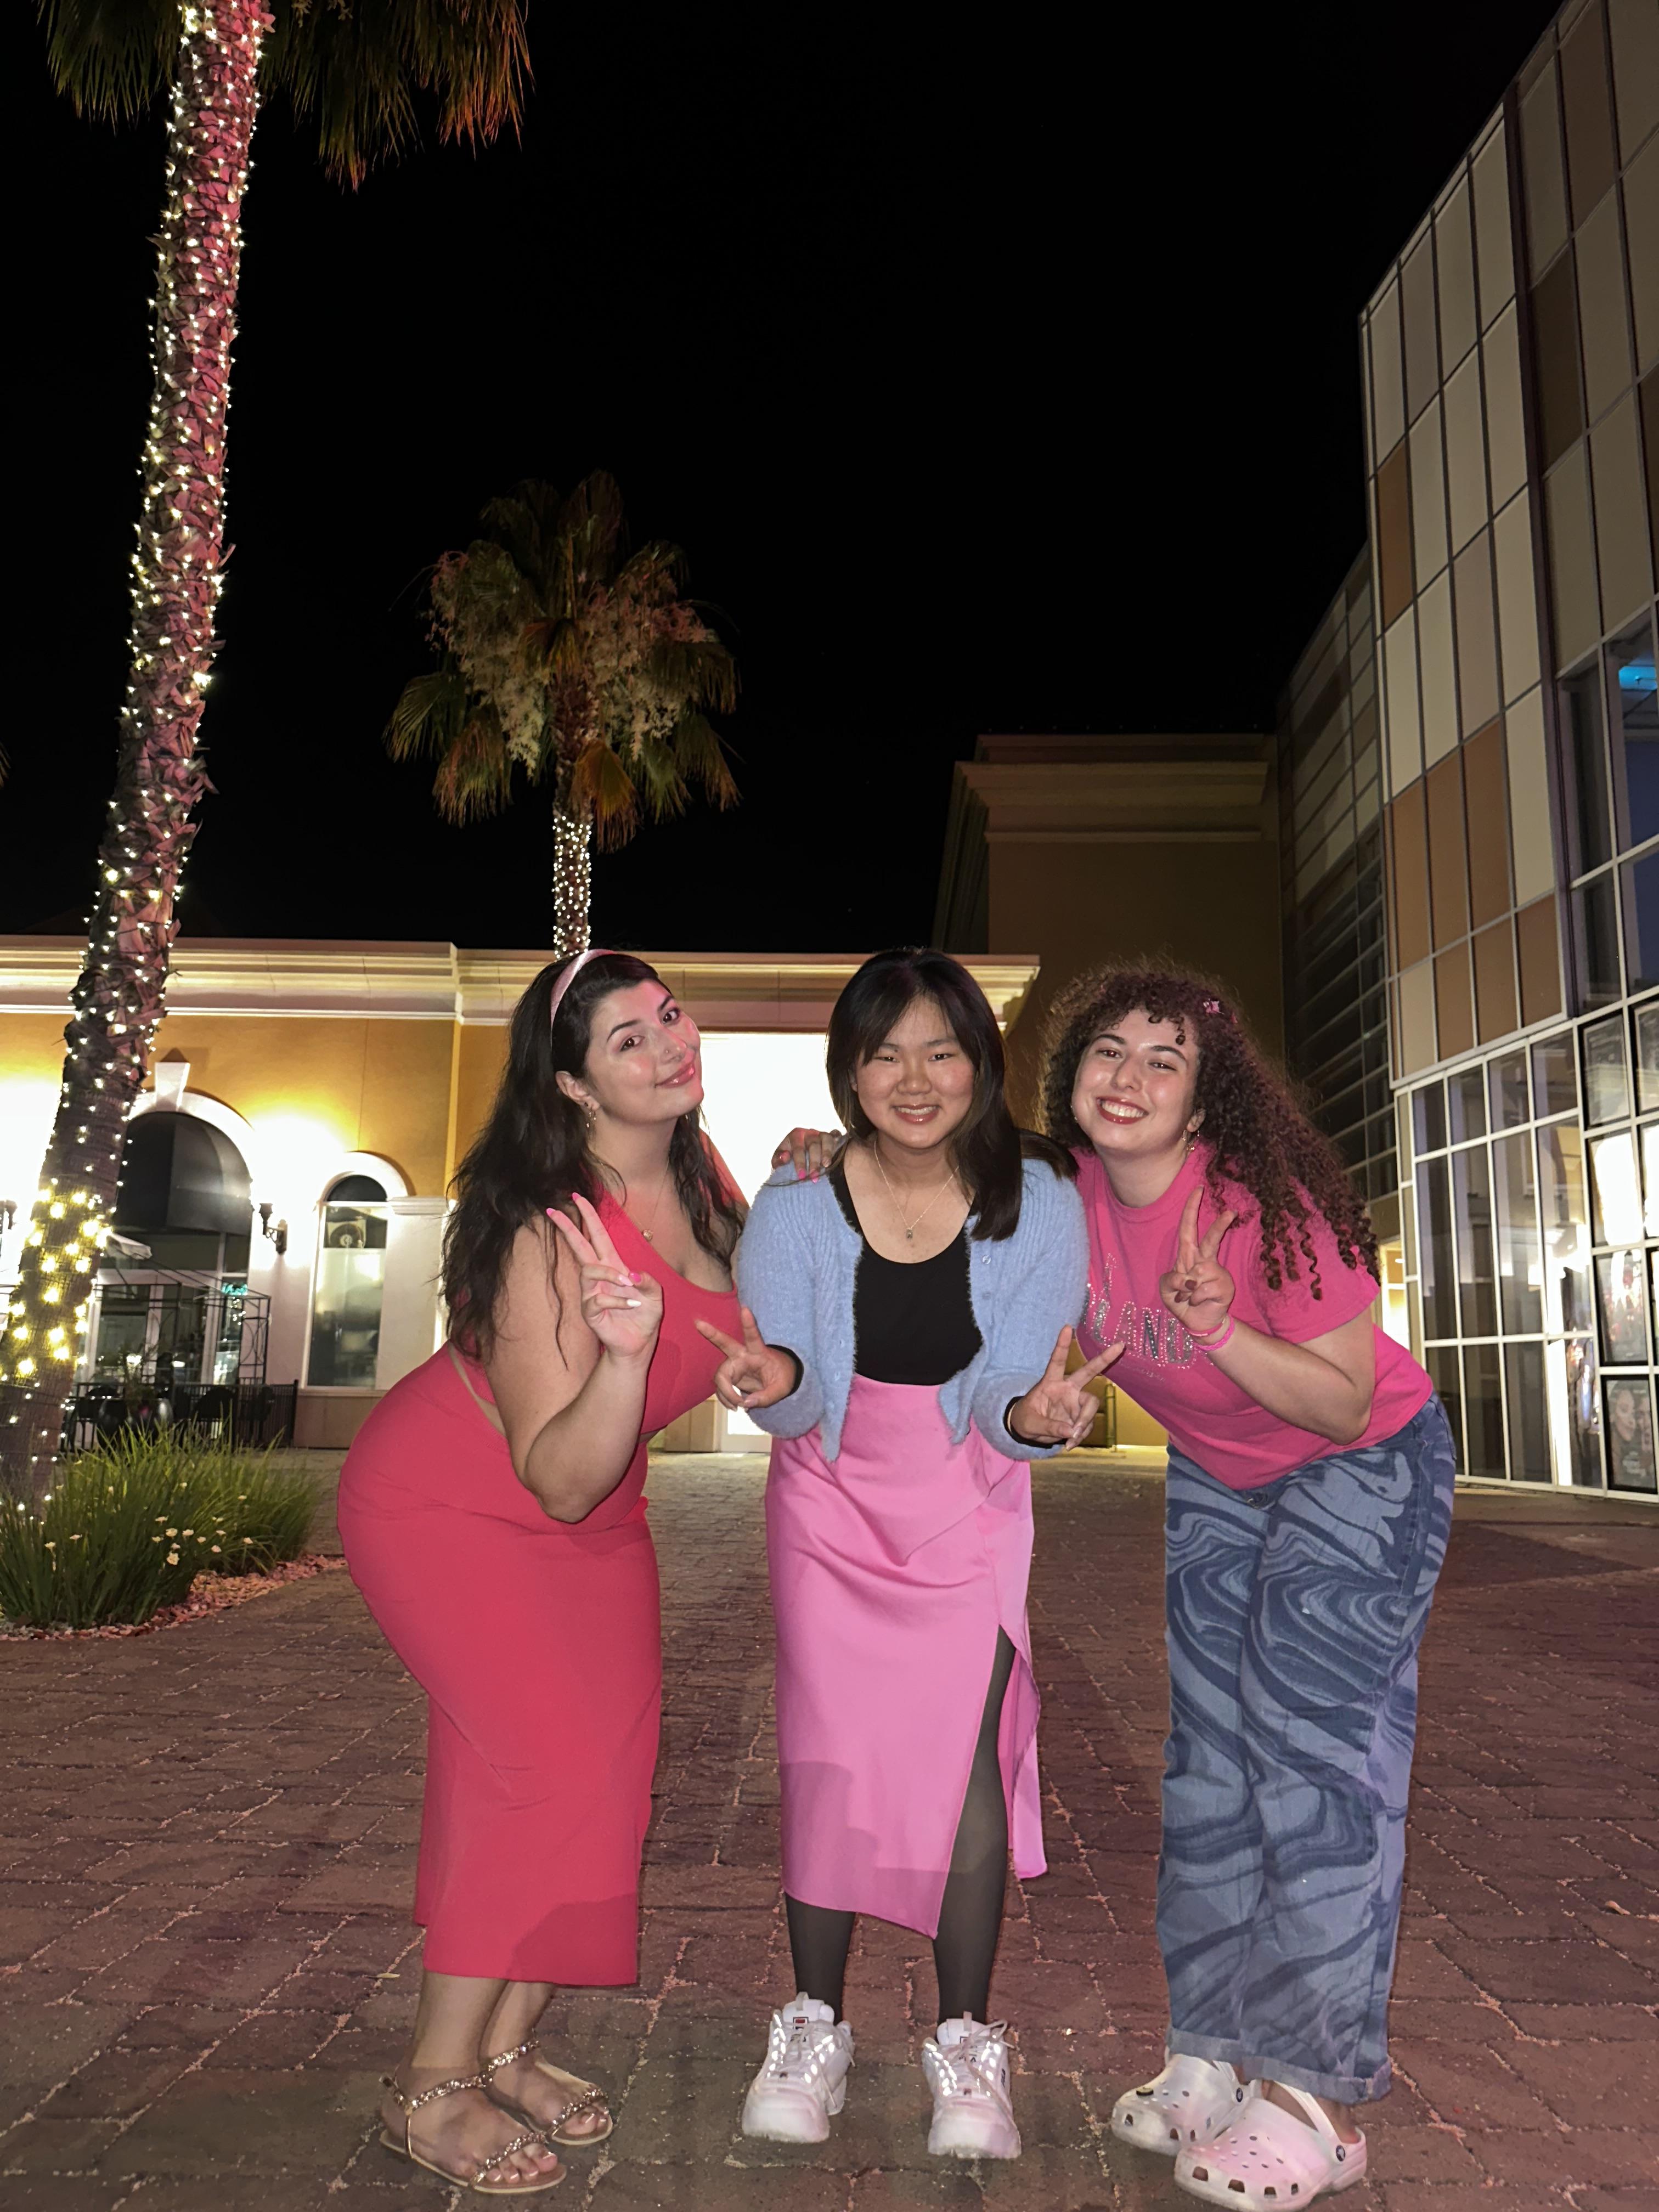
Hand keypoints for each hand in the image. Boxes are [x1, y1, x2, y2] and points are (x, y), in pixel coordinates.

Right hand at [546, 1192, 662, 1364]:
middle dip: (567, 1227)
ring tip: (628, 1285)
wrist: (638, 1344)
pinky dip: (617, 1301)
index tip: (576, 1197)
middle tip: (552, 1210)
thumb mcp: (655, 1295)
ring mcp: (591, 1294)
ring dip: (609, 1274)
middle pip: (579, 1247)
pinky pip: (597, 1299)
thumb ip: (648, 1281)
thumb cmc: (644, 1317)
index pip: (597, 1236)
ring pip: (589, 1271)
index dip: (588, 1216)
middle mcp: (599, 1277)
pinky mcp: (590, 1312)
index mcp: (614, 1266)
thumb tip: (631, 1275)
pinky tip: (631, 1306)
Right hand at [694, 1307, 798, 1409]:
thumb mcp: (781, 1389)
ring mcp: (735, 1365)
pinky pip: (721, 1388)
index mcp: (759, 1353)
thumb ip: (766, 1398)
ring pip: (721, 1376)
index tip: (745, 1309)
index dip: (749, 1324)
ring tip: (739, 1406)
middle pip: (725, 1344)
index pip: (754, 1337)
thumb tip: (747, 1403)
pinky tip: (734, 1406)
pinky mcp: (730, 1376)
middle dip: (712, 1333)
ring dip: (726, 1394)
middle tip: (698, 1322)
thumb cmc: (783, 1378)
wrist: (779, 1381)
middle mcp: (743, 1356)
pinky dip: (726, 1399)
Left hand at [770, 1126, 841, 1179]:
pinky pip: (835, 1137)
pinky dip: (835, 1145)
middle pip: (813, 1145)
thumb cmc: (788, 1160)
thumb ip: (778, 1159)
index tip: (801, 1175)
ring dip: (827, 1153)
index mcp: (794, 1136)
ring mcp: (821, 1134)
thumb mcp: (778, 1160)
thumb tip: (785, 1156)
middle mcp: (808, 1133)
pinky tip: (836, 1154)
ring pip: (826, 1140)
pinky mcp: (831, 1137)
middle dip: (813, 1162)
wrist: (797, 1159)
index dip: (800, 1162)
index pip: (798, 1148)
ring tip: (826, 1165)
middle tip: (813, 1176)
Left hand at [1007, 1326, 1123, 1448]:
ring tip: (1070, 1439)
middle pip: (1089, 1372)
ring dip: (1083, 1423)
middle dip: (1105, 1358)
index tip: (1067, 1327)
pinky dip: (1080, 1436)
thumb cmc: (1026, 1419)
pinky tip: (1070, 1443)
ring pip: (1090, 1406)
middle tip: (1120, 1345)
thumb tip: (1071, 1432)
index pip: (1056, 1361)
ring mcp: (1076, 1402)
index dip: (1062, 1345)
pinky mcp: (1080, 1416)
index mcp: (1051, 1382)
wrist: (1028, 1431)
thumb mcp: (1030, 1424)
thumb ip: (1049, 1427)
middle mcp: (1068, 1388)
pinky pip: (1087, 1425)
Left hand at [1159, 1188, 1237, 1340]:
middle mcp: (1203, 1261)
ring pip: (1201, 1271)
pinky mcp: (1224, 1287)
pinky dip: (1196, 1298)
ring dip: (1188, 1289)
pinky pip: (1204, 1288)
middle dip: (1220, 1225)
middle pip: (1211, 1239)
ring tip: (1189, 1297)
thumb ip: (1171, 1279)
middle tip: (1231, 1211)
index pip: (1188, 1228)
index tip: (1198, 1190)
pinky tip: (1198, 1302)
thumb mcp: (1166, 1289)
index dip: (1191, 1209)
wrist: (1199, 1323)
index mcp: (1188, 1257)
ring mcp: (1216, 1273)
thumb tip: (1190, 1277)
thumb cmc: (1181, 1301)